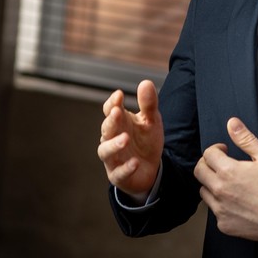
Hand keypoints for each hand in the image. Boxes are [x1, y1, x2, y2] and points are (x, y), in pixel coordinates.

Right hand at [97, 80, 163, 201]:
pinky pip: (119, 173)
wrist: (150, 169)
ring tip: (125, 138)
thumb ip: (148, 104)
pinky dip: (126, 168)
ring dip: (114, 144)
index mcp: (120, 123)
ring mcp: (113, 158)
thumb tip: (146, 82)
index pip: (110, 110)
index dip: (112, 103)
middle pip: (106, 129)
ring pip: (105, 151)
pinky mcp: (119, 175)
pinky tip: (134, 162)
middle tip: (117, 112)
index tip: (119, 95)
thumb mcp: (151, 121)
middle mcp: (112, 139)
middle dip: (111, 121)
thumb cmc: (146, 141)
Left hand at [194, 117, 257, 242]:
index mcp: (228, 171)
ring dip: (212, 184)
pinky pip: (214, 211)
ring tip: (229, 183)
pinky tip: (236, 201)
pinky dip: (221, 204)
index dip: (216, 149)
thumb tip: (232, 123)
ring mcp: (220, 209)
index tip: (224, 151)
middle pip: (199, 171)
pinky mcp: (224, 224)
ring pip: (204, 192)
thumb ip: (245, 138)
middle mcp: (219, 190)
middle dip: (208, 164)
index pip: (208, 154)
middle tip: (221, 164)